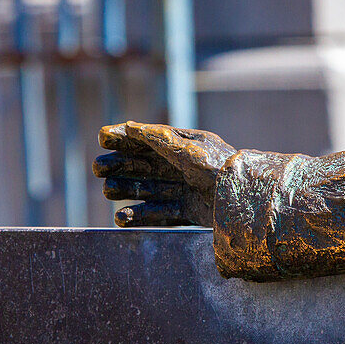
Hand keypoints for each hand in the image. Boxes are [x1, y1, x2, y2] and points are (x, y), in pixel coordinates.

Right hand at [92, 121, 234, 226]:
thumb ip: (160, 139)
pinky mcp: (191, 211)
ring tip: (108, 190)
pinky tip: (121, 217)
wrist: (246, 202)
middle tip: (99, 168)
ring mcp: (187, 190)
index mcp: (187, 147)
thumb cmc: (220, 170)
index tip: (102, 138)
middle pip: (146, 165)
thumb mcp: (189, 150)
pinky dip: (140, 215)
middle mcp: (186, 167)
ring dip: (127, 188)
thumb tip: (130, 126)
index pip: (151, 140)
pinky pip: (160, 213)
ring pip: (150, 188)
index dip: (127, 138)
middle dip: (121, 165)